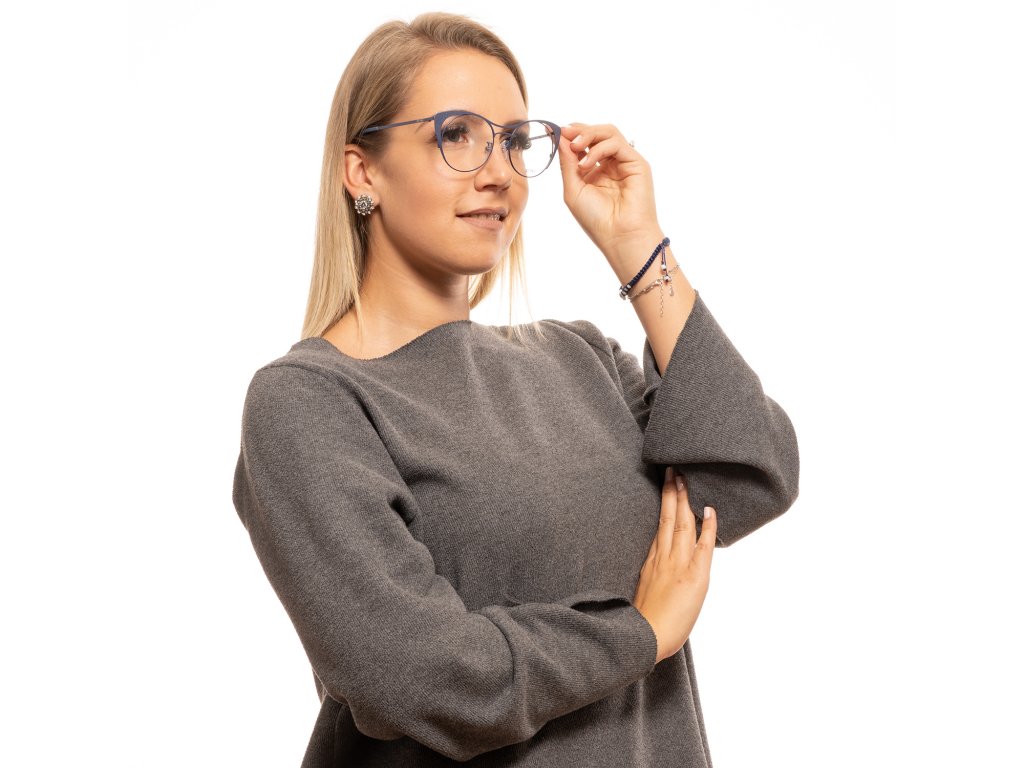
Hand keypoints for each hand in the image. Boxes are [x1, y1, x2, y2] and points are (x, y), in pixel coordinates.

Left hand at [556, 122, 661, 258]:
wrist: (619, 236)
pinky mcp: (637, 163)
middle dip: (578, 130)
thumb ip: (567, 163)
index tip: (554, 131)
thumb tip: (560, 136)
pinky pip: (617, 143)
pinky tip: (587, 164)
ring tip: (575, 147)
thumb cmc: (597, 220)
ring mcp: (624, 162)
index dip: (570, 135)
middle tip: (564, 134)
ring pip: (608, 132)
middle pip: (596, 133)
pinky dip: (599, 148)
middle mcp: (610, 164)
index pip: (584, 143)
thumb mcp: (573, 189)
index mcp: (595, 171)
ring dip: (588, 134)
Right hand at [633, 466, 716, 663]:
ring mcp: (678, 564)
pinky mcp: (694, 576)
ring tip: (684, 478)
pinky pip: (702, 546)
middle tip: (672, 470)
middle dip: (671, 492)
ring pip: (682, 524)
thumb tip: (655, 568)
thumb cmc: (644, 624)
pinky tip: (709, 510)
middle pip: (668, 518)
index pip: (660, 526)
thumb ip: (651, 576)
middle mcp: (663, 558)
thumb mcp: (642, 594)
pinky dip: (707, 527)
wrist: (646, 638)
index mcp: (651, 562)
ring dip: (684, 499)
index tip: (665, 485)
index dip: (664, 504)